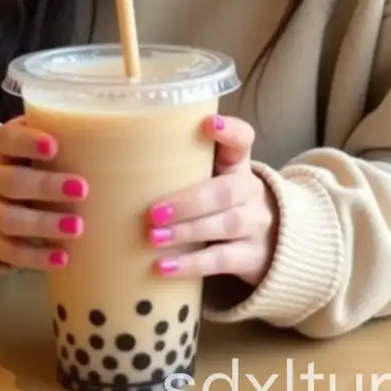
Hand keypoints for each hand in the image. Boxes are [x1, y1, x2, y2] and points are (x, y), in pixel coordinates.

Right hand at [0, 117, 87, 270]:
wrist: (1, 195)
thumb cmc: (37, 163)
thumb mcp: (46, 142)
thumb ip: (70, 134)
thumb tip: (123, 133)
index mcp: (2, 147)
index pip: (7, 138)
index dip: (28, 142)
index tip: (54, 147)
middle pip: (10, 181)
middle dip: (45, 186)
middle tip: (82, 189)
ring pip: (8, 218)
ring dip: (43, 223)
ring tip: (77, 227)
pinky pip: (8, 251)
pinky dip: (35, 256)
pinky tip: (63, 257)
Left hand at [144, 115, 278, 289]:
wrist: (272, 243)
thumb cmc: (223, 204)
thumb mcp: (214, 179)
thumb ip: (181, 166)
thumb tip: (119, 158)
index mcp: (238, 165)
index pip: (243, 139)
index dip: (229, 131)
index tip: (208, 123)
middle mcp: (251, 191)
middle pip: (227, 191)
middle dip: (189, 201)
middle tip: (154, 212)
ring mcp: (255, 225)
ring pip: (226, 225)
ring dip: (187, 232)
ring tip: (154, 238)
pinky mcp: (251, 258)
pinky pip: (222, 260)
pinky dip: (192, 264)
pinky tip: (164, 267)